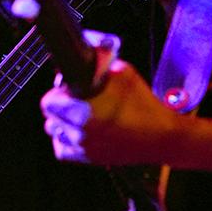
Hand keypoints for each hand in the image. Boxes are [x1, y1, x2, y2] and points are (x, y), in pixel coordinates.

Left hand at [40, 51, 180, 165]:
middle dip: (60, 107)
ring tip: (79, 116)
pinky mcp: (90, 160)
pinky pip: (64, 150)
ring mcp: (84, 149)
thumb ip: (99, 62)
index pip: (48, 103)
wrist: (163, 137)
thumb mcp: (123, 73)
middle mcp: (79, 134)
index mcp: (83, 113)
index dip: (57, 93)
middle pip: (50, 118)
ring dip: (62, 124)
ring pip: (56, 134)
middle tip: (76, 100)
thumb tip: (86, 50)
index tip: (67, 89)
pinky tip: (80, 131)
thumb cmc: (144, 104)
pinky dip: (67, 141)